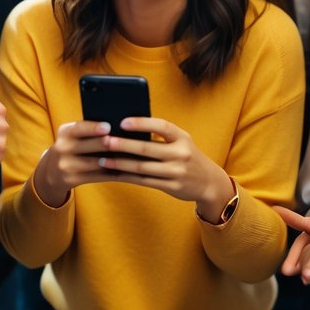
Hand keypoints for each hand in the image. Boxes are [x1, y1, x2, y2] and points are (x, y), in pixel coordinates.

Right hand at [31, 120, 123, 206]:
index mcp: (65, 132)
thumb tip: (118, 126)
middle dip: (108, 144)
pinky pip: (99, 176)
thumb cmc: (71, 147)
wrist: (50, 172)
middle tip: (127, 142)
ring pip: (97, 163)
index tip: (108, 127)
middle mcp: (63, 148)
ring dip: (116, 160)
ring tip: (134, 157)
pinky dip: (115, 173)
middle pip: (90, 146)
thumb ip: (88, 130)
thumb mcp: (71, 136)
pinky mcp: (73, 180)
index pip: (79, 127)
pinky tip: (129, 171)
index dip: (94, 128)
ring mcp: (67, 166)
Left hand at [96, 117, 234, 218]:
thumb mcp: (181, 141)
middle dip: (123, 145)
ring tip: (102, 159)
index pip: (161, 126)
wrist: (208, 182)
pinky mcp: (171, 187)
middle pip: (147, 149)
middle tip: (104, 141)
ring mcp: (176, 172)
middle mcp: (180, 154)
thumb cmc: (187, 155)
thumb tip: (127, 127)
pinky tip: (114, 173)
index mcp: (182, 137)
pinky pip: (144, 181)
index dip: (142, 123)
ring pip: (142, 168)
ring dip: (120, 164)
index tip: (122, 122)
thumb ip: (161, 135)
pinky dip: (126, 177)